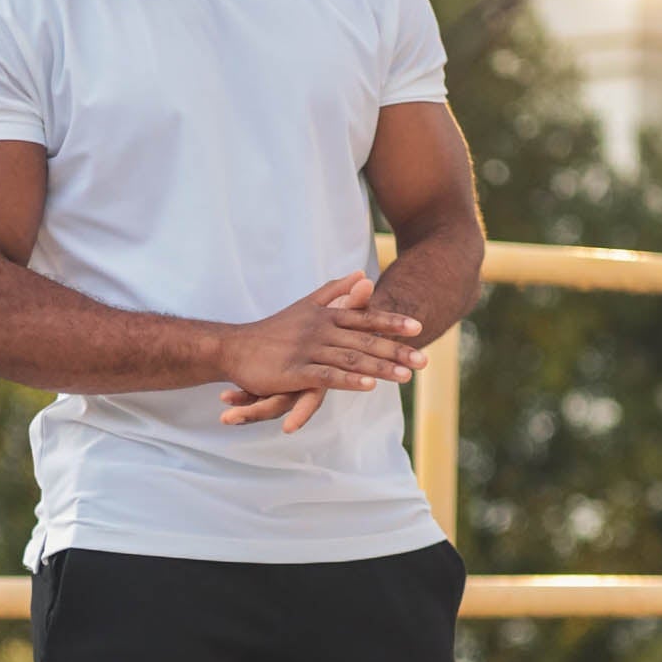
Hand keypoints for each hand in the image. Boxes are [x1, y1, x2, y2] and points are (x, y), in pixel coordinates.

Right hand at [219, 275, 423, 432]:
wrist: (235, 346)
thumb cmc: (273, 329)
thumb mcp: (306, 305)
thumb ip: (335, 291)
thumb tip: (362, 276)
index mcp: (325, 316)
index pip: (364, 318)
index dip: (391, 323)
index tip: (418, 328)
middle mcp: (320, 330)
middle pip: (365, 341)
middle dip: (396, 350)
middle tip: (425, 361)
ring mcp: (308, 350)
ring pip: (351, 358)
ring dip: (380, 367)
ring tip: (407, 376)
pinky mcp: (294, 371)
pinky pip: (326, 376)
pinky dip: (349, 380)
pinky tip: (369, 386)